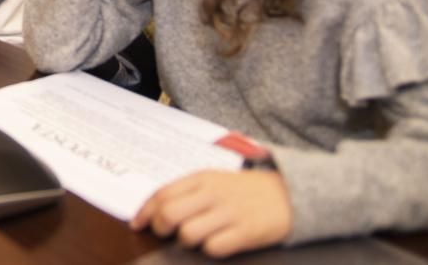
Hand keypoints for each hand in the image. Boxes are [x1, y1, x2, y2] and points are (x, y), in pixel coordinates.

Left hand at [130, 170, 291, 258]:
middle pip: (169, 214)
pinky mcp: (245, 232)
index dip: (145, 211)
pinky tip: (218, 243)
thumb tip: (156, 210)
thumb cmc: (245, 190)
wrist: (290, 194)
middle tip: (165, 233)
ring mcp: (229, 213)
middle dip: (160, 227)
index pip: (162, 193)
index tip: (137, 223)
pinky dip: (210, 249)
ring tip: (197, 237)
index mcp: (202, 178)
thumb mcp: (216, 180)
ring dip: (186, 241)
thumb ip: (188, 191)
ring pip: (188, 234)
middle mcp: (212, 193)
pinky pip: (213, 248)